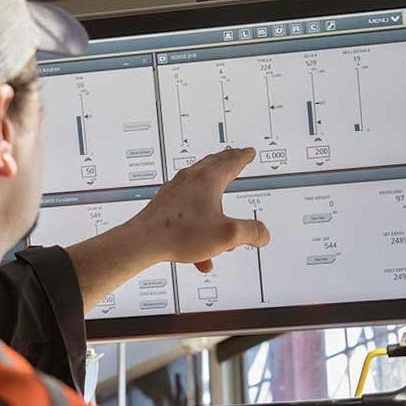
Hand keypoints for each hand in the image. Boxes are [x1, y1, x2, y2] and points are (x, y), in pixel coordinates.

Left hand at [126, 147, 270, 272]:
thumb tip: (263, 234)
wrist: (143, 242)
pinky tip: (201, 254)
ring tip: (223, 219)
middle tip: (234, 157)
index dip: (244, 157)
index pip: (231, 162)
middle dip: (227, 162)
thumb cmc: (180, 233)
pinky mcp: (164, 206)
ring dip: (214, 204)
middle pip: (212, 165)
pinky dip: (199, 227)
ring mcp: (174, 192)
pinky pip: (187, 212)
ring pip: (200, 190)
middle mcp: (190, 180)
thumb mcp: (227, 235)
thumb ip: (251, 233)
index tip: (248, 152)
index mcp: (208, 180)